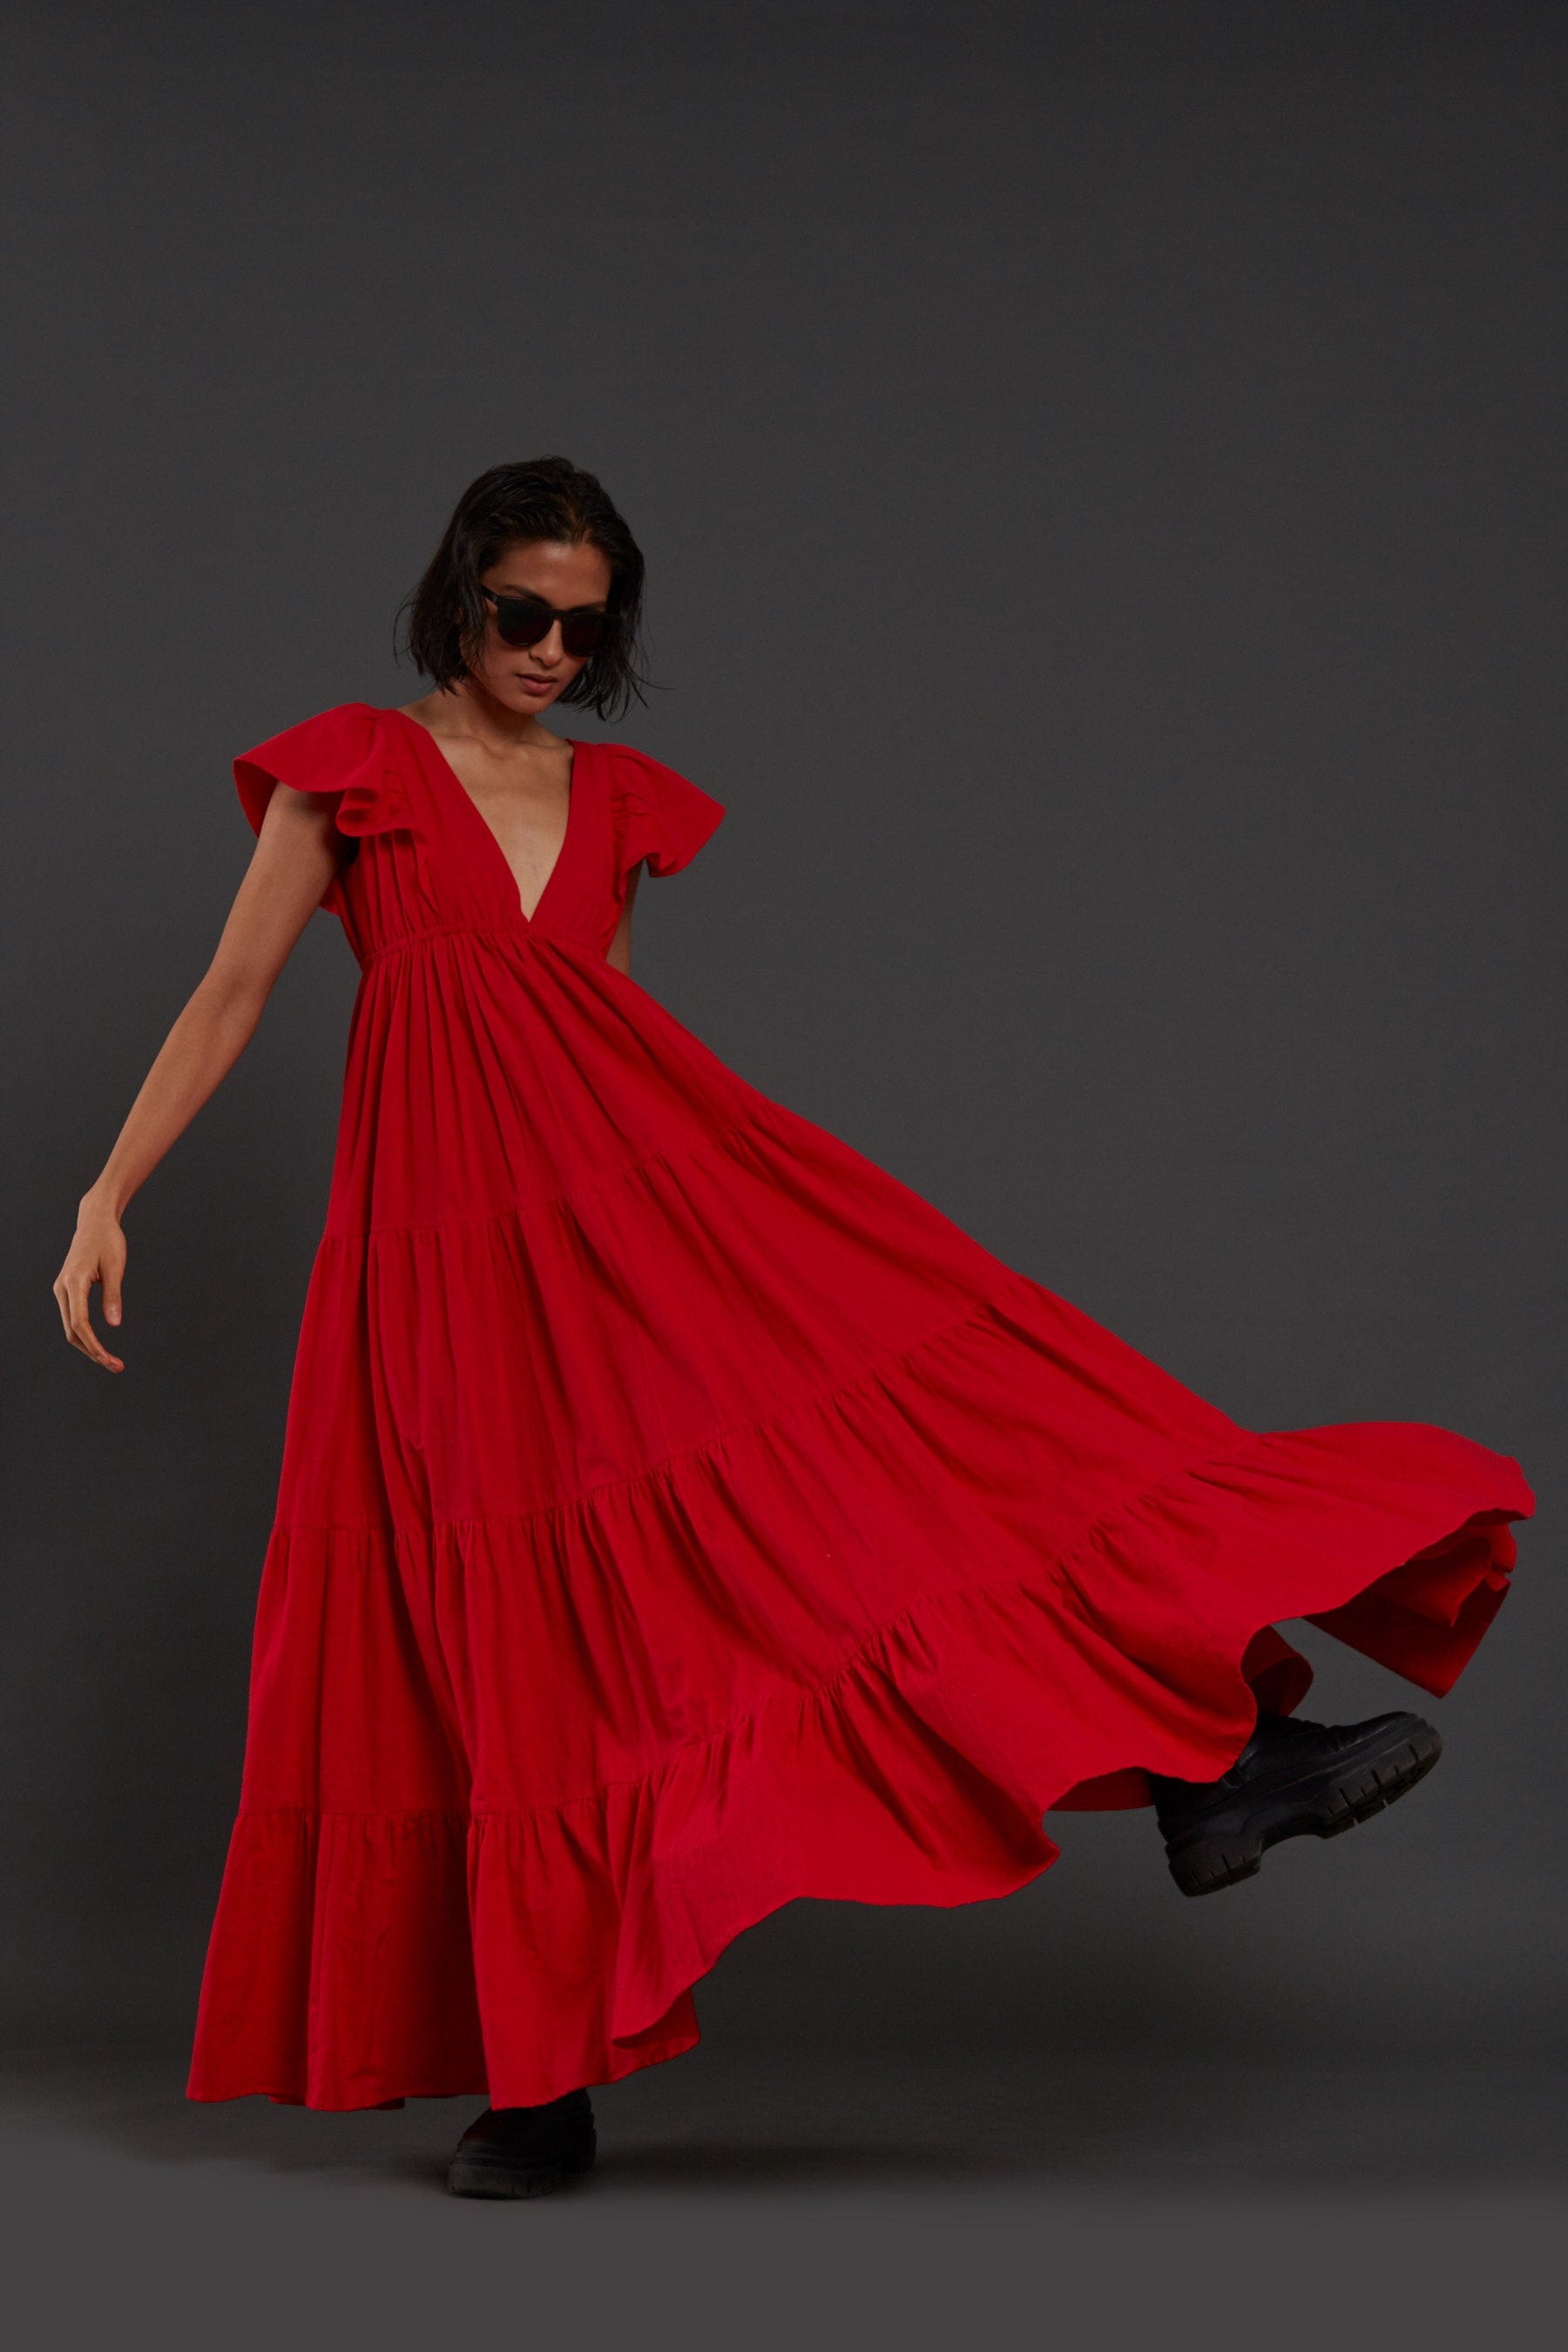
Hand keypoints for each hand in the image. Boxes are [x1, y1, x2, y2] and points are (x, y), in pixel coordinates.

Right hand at [54, 1191, 127, 1372]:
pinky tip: (99, 1345)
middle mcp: (62, 1288)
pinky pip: (73, 1318)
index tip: (110, 1361)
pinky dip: (85, 1334)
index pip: (80, 1323)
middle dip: (93, 1351)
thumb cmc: (108, 1241)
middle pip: (72, 1331)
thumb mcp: (116, 1266)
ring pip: (71, 1327)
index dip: (94, 1346)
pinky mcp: (67, 1290)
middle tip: (117, 1366)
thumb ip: (113, 1296)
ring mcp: (62, 1289)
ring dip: (88, 1346)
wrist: (95, 1222)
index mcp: (73, 1282)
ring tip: (111, 1360)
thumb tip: (114, 1325)